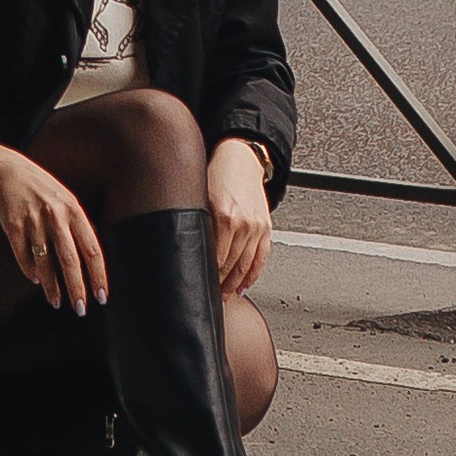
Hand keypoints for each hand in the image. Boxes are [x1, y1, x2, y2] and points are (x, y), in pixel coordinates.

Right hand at [0, 141, 108, 312]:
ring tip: (57, 302)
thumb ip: (78, 228)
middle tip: (80, 309)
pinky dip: (31, 272)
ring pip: (45, 263)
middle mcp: (56, 215)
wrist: (9, 172)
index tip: (101, 296)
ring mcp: (33, 221)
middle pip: (70, 260)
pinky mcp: (13, 226)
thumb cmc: (43, 191)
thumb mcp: (67, 201)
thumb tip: (92, 261)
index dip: (98, 276)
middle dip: (77, 288)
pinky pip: (24, 257)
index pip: (92, 249)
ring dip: (52, 287)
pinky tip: (37, 280)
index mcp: (74, 210)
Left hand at [207, 135, 273, 297]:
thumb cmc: (217, 175)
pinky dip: (253, 275)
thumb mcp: (200, 196)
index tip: (201, 287)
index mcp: (224, 216)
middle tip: (211, 298)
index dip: (208, 277)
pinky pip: (262, 258)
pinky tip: (243, 285)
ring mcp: (257, 227)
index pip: (216, 258)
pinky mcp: (266, 227)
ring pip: (246, 266)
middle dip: (220, 285)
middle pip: (231, 266)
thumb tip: (189, 249)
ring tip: (224, 296)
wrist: (240, 157)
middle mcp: (243, 223)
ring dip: (234, 285)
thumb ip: (198, 222)